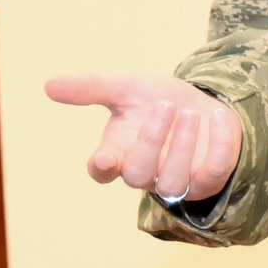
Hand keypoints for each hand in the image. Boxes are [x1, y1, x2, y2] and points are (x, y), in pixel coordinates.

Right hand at [44, 74, 242, 201]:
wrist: (201, 105)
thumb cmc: (156, 101)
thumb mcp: (125, 88)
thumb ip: (91, 88)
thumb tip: (48, 85)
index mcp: (118, 153)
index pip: (101, 171)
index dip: (102, 167)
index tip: (103, 158)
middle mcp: (144, 173)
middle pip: (137, 174)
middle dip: (151, 141)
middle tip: (165, 107)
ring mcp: (176, 181)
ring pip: (173, 182)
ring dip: (182, 148)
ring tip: (190, 113)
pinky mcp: (208, 180)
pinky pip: (215, 173)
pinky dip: (218, 146)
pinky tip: (218, 116)